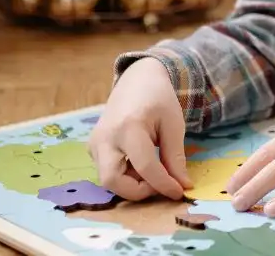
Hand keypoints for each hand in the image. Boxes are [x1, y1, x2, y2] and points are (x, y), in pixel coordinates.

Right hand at [88, 57, 192, 201]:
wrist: (137, 81)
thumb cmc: (159, 100)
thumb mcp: (174, 125)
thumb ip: (175, 157)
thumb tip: (182, 186)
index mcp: (129, 127)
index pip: (145, 167)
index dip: (163, 184)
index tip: (179, 192)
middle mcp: (105, 138)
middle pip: (112, 181)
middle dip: (138, 191)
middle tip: (160, 184)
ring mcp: (94, 143)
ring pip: (107, 180)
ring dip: (131, 184)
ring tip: (153, 168)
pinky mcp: (92, 148)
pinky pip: (106, 171)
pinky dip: (124, 176)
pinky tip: (140, 163)